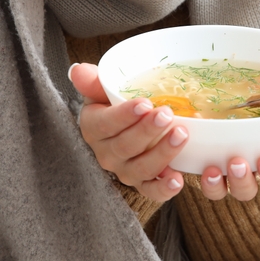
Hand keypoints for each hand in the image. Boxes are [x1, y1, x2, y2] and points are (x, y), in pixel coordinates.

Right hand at [69, 63, 187, 201]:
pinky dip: (164, 188)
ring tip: (181, 135)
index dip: (124, 115)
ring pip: (141, 168)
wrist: (123, 127)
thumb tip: (78, 69)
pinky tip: (177, 180)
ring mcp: (125, 171)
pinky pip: (151, 191)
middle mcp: (106, 154)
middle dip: (147, 131)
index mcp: (93, 128)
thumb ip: (92, 81)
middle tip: (167, 114)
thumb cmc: (113, 104)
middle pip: (125, 146)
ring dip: (162, 153)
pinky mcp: (142, 184)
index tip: (145, 103)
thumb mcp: (101, 90)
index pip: (105, 124)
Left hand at [197, 88, 259, 199]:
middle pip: (247, 191)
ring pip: (219, 192)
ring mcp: (218, 169)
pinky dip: (187, 177)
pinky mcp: (193, 162)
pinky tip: (184, 166)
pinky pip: (188, 180)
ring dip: (216, 185)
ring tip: (213, 168)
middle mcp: (243, 170)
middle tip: (239, 161)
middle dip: (243, 181)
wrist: (223, 93)